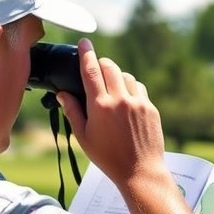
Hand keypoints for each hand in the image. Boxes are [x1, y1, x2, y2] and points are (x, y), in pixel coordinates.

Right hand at [56, 38, 166, 184]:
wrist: (140, 171)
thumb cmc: (108, 157)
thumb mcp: (83, 137)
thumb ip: (72, 111)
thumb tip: (63, 93)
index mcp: (100, 106)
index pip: (90, 70)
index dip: (86, 53)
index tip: (84, 42)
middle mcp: (120, 100)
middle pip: (109, 66)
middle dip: (100, 64)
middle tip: (96, 72)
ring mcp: (138, 102)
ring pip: (125, 76)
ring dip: (116, 77)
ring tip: (111, 91)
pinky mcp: (150, 108)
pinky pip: (139, 88)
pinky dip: (130, 89)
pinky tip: (126, 101)